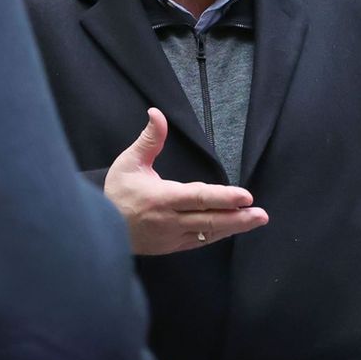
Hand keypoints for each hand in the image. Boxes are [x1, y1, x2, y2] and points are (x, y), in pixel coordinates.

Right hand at [105, 108, 268, 254]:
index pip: (198, 198)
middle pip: (210, 219)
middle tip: (260, 214)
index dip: (223, 197)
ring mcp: (172, 237)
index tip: (245, 196)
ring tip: (256, 220)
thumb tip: (157, 113)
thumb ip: (149, 139)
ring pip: (208, 233)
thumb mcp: (129, 162)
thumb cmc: (117, 192)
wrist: (100, 226)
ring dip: (234, 227)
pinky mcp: (172, 246)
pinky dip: (217, 234)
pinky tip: (232, 228)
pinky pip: (200, 241)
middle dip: (238, 217)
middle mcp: (169, 221)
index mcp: (161, 198)